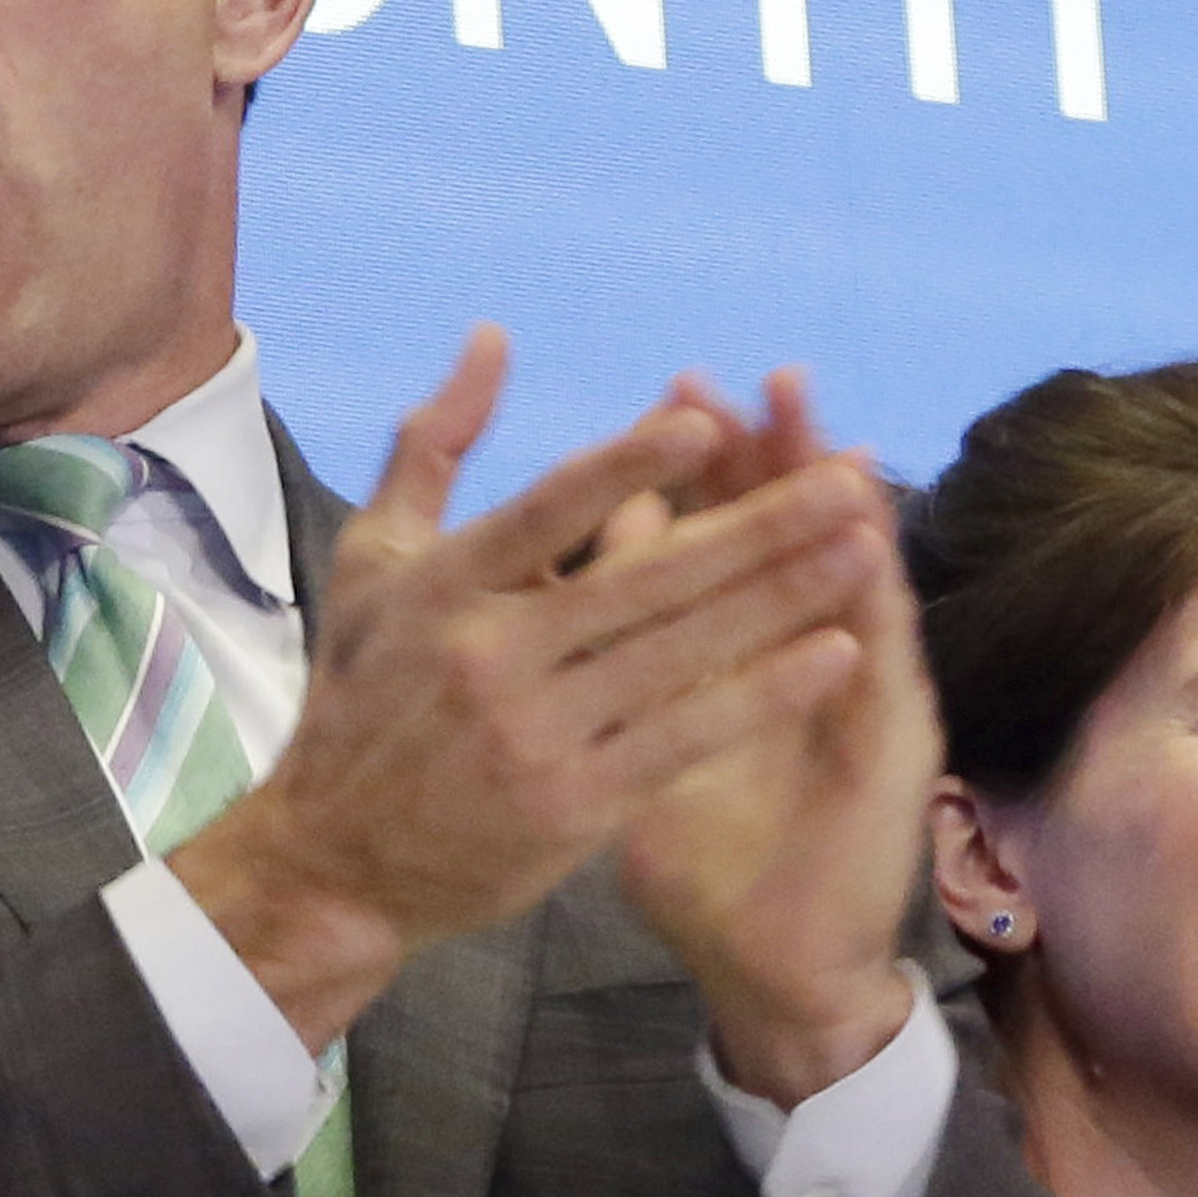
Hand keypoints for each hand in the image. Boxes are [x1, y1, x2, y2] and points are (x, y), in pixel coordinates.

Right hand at [170, 328, 884, 1049]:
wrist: (332, 860)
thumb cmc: (362, 699)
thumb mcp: (373, 563)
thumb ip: (433, 448)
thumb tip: (493, 336)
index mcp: (440, 586)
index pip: (547, 511)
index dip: (629, 467)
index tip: (710, 426)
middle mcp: (486, 654)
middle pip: (641, 578)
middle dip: (759, 528)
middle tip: (848, 484)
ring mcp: (532, 733)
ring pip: (680, 651)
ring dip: (784, 598)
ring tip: (865, 550)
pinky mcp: (570, 804)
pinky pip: (688, 734)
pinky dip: (763, 692)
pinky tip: (833, 655)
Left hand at [609, 370, 931, 1103]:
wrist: (777, 958)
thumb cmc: (705, 861)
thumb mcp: (642, 754)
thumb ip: (619, 664)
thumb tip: (572, 578)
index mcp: (737, 658)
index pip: (716, 541)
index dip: (700, 471)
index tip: (680, 393)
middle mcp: (808, 659)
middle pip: (790, 541)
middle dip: (775, 462)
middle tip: (769, 382)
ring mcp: (858, 697)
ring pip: (852, 582)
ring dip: (846, 512)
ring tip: (835, 437)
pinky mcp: (896, 745)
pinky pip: (884, 664)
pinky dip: (876, 603)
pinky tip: (872, 550)